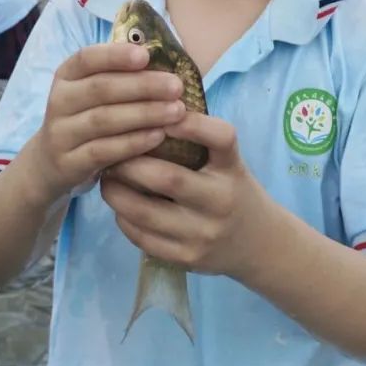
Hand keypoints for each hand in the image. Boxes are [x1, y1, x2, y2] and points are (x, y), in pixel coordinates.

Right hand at [29, 43, 184, 206]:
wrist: (51, 163)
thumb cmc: (86, 118)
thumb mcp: (93, 93)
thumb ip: (121, 77)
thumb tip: (167, 64)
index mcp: (67, 75)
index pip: (86, 58)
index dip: (115, 56)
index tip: (145, 55)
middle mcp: (60, 100)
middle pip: (101, 88)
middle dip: (142, 86)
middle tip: (176, 86)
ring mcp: (61, 133)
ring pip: (103, 120)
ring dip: (144, 114)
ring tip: (176, 111)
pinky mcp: (68, 163)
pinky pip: (103, 151)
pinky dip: (132, 143)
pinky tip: (158, 136)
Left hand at [100, 112, 272, 283]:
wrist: (259, 244)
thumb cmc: (233, 190)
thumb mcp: (228, 163)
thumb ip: (198, 142)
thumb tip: (148, 106)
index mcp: (233, 169)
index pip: (221, 139)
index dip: (191, 124)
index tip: (163, 113)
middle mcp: (221, 201)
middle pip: (168, 177)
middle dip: (131, 162)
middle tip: (110, 148)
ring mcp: (203, 234)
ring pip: (146, 212)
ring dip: (117, 192)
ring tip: (106, 175)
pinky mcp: (186, 258)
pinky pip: (143, 238)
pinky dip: (123, 218)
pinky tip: (118, 205)